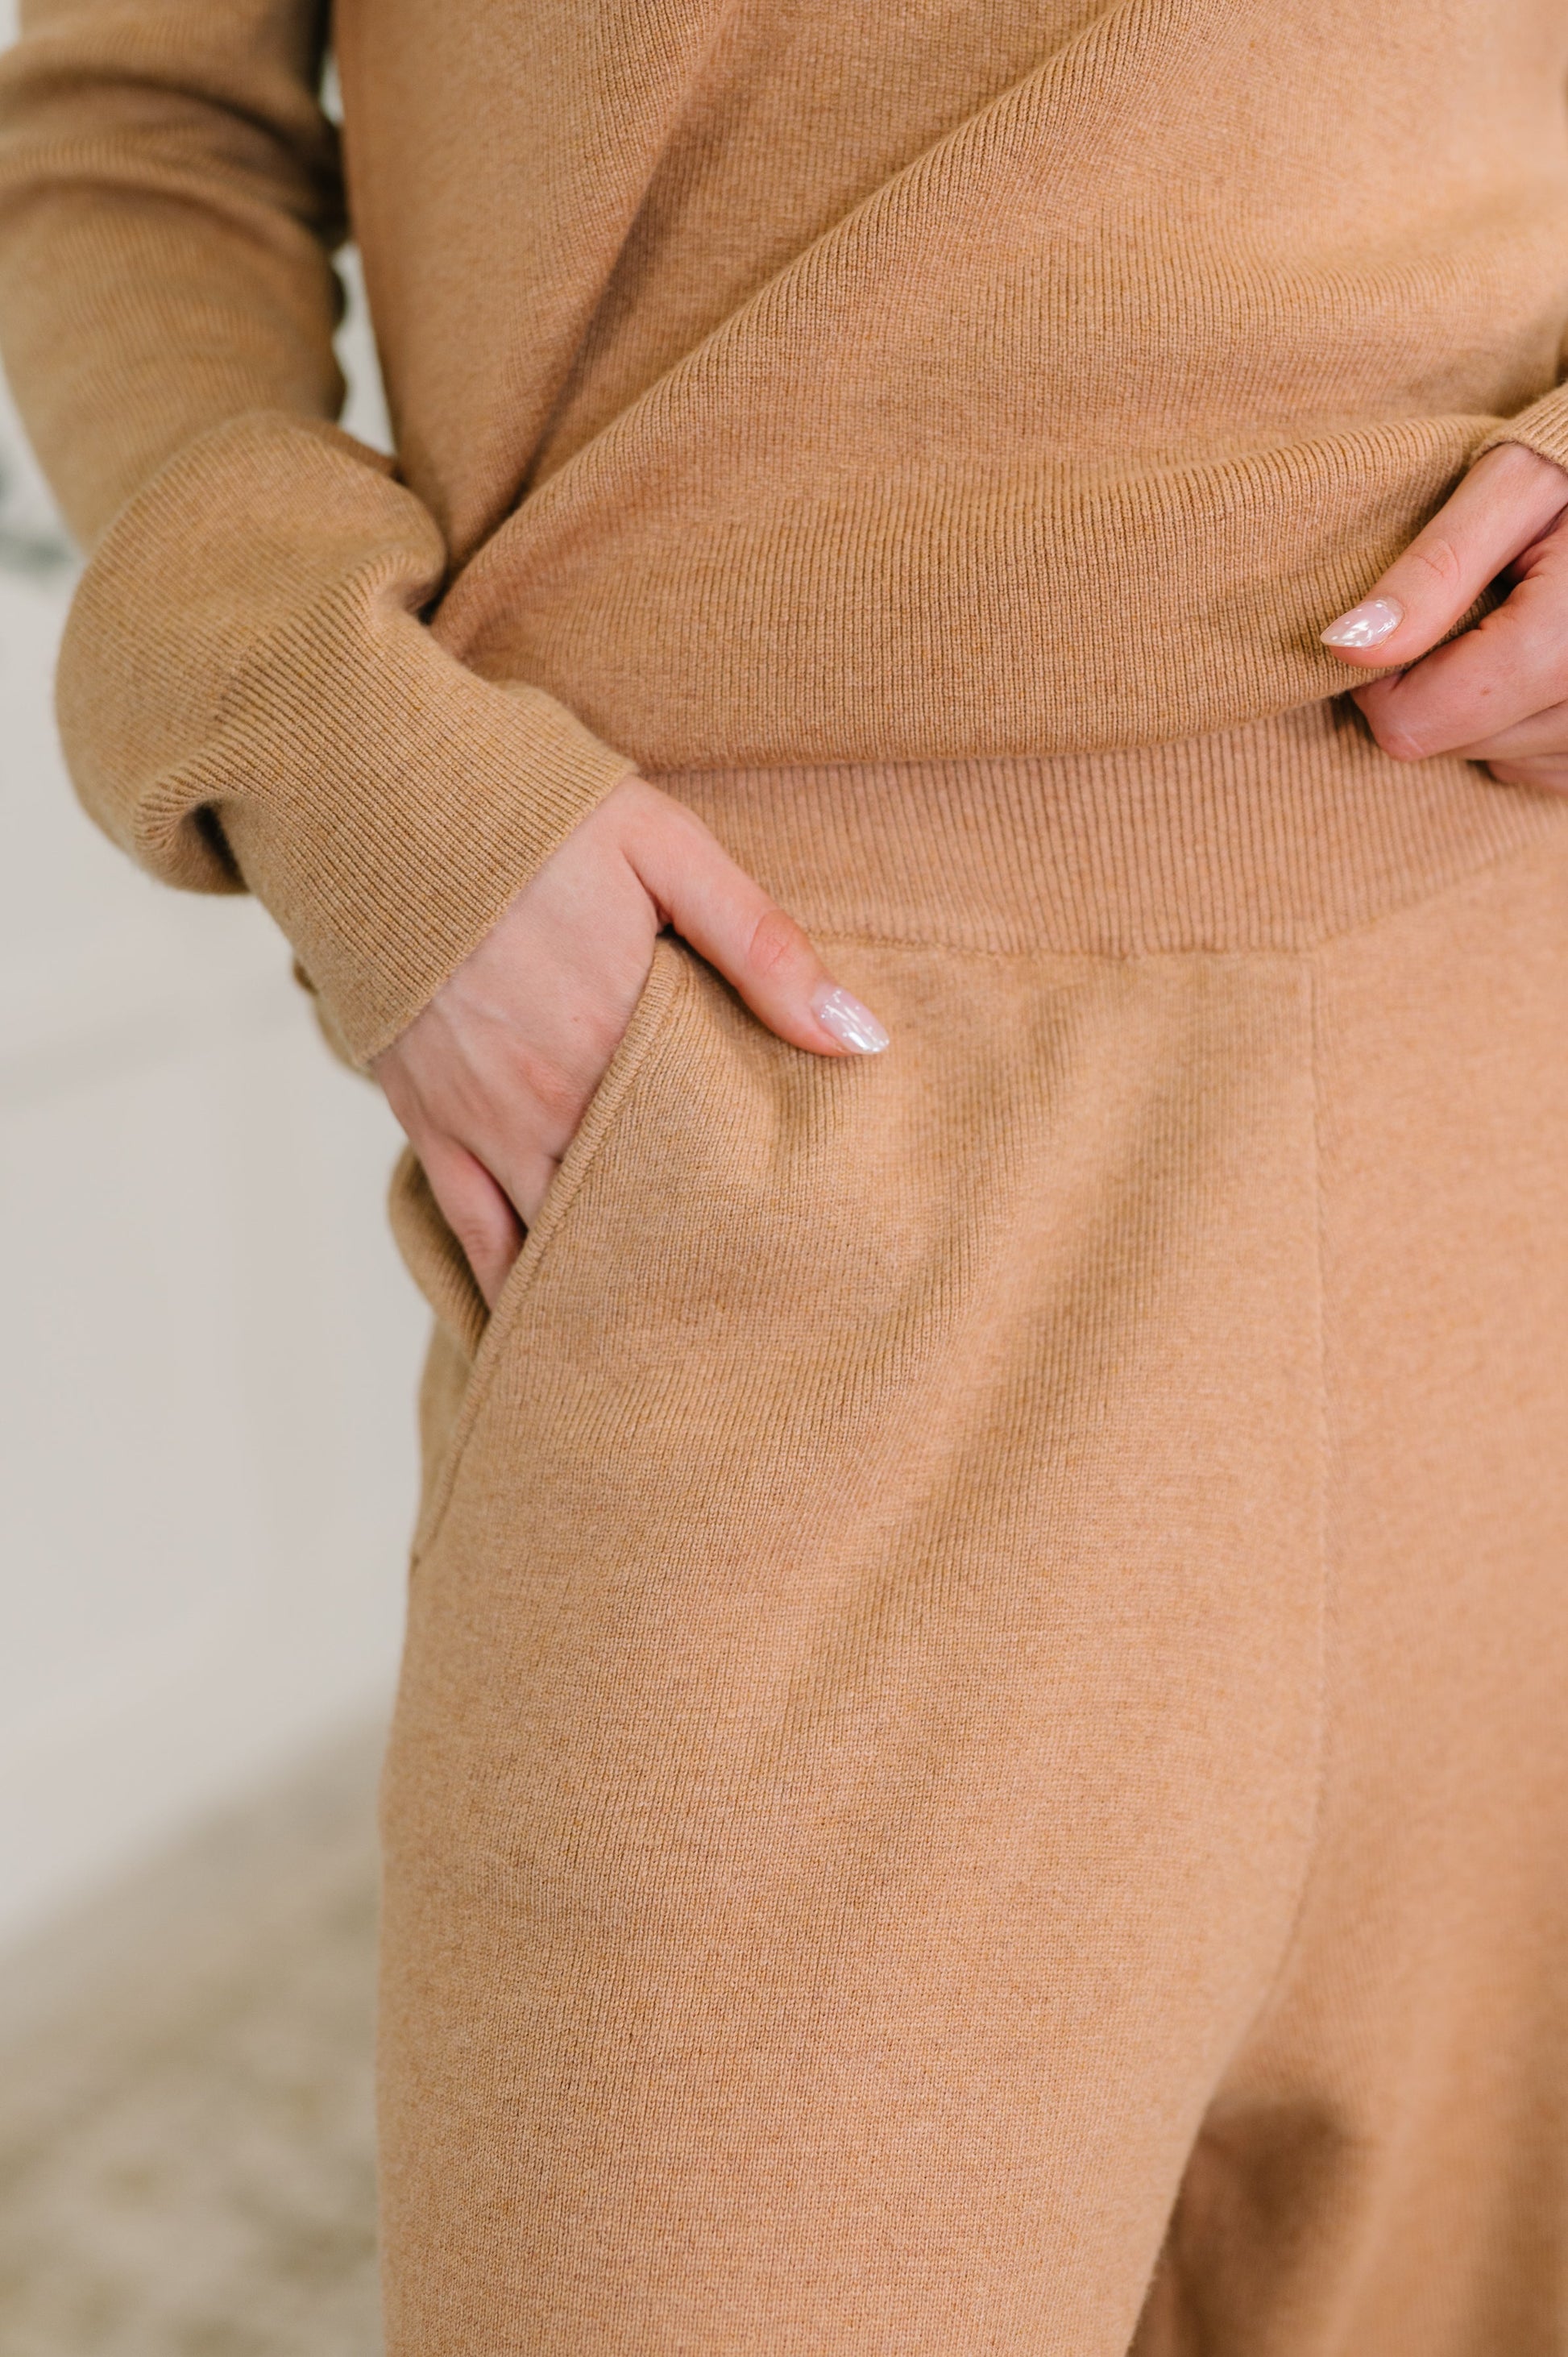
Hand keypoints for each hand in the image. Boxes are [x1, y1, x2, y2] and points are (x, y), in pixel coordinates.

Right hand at [373, 776, 887, 1307]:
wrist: (375, 789)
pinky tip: (543, 1334)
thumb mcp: (667, 850)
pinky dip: (504, 1288)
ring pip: (553, 1243)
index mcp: (621, 1040)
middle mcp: (548, 1102)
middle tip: (752, 1327)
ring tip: (665, 1349)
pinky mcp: (424, 1120)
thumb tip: (861, 1040)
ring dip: (606, 1293)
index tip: (809, 1258)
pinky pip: (465, 1232)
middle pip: (635, 1219)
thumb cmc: (532, 812)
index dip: (756, 1213)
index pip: (708, 1161)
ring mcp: (479, 1121)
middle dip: (689, 1270)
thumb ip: (763, 947)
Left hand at [1321, 441, 1567, 788]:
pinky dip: (1519, 722)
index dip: (1380, 677)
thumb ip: (1434, 568)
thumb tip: (1348, 645)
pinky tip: (1542, 660)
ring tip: (1518, 622)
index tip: (1395, 623)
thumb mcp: (1512, 486)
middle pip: (1448, 743)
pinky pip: (1530, 769)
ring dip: (1477, 704)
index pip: (1418, 721)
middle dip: (1436, 681)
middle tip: (1473, 605)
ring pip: (1488, 759)